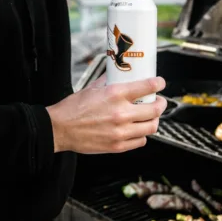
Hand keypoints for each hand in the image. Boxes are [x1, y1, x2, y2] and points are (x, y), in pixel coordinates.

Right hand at [46, 76, 167, 154]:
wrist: (60, 129)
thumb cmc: (73, 109)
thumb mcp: (92, 87)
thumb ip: (109, 81)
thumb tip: (118, 74)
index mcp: (115, 94)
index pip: (148, 87)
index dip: (159, 84)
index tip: (160, 84)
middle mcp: (121, 113)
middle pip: (155, 110)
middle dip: (161, 104)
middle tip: (159, 101)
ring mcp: (121, 132)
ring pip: (151, 127)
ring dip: (154, 120)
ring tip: (150, 117)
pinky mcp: (118, 146)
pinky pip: (141, 141)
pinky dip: (142, 135)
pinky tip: (137, 130)